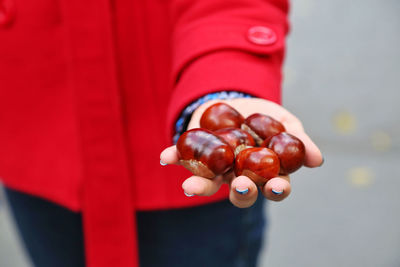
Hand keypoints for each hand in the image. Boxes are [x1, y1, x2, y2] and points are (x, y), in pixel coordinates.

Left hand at [160, 98, 322, 207]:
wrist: (236, 101)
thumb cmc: (265, 117)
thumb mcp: (285, 122)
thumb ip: (299, 140)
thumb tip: (317, 160)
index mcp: (263, 171)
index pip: (272, 187)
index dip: (276, 189)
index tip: (276, 186)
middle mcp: (238, 175)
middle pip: (240, 192)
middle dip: (240, 192)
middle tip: (239, 186)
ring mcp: (215, 168)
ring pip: (209, 183)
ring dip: (200, 185)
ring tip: (190, 185)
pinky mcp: (194, 155)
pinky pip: (183, 159)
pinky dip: (174, 157)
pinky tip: (166, 157)